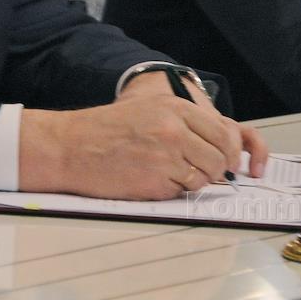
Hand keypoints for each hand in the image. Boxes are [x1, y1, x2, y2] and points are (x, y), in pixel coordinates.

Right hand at [18, 87, 268, 199]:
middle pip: (219, 158)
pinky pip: (181, 192)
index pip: (224, 132)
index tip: (225, 160)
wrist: (72, 146)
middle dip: (214, 169)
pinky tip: (149, 179)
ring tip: (165, 172)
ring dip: (191, 181)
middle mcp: (174, 129)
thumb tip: (218, 145)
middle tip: (199, 171)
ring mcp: (166, 156)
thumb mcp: (149, 109)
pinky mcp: (156, 181)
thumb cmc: (107, 129)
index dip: (228, 151)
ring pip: (203, 178)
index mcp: (175, 108)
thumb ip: (184, 122)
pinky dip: (171, 190)